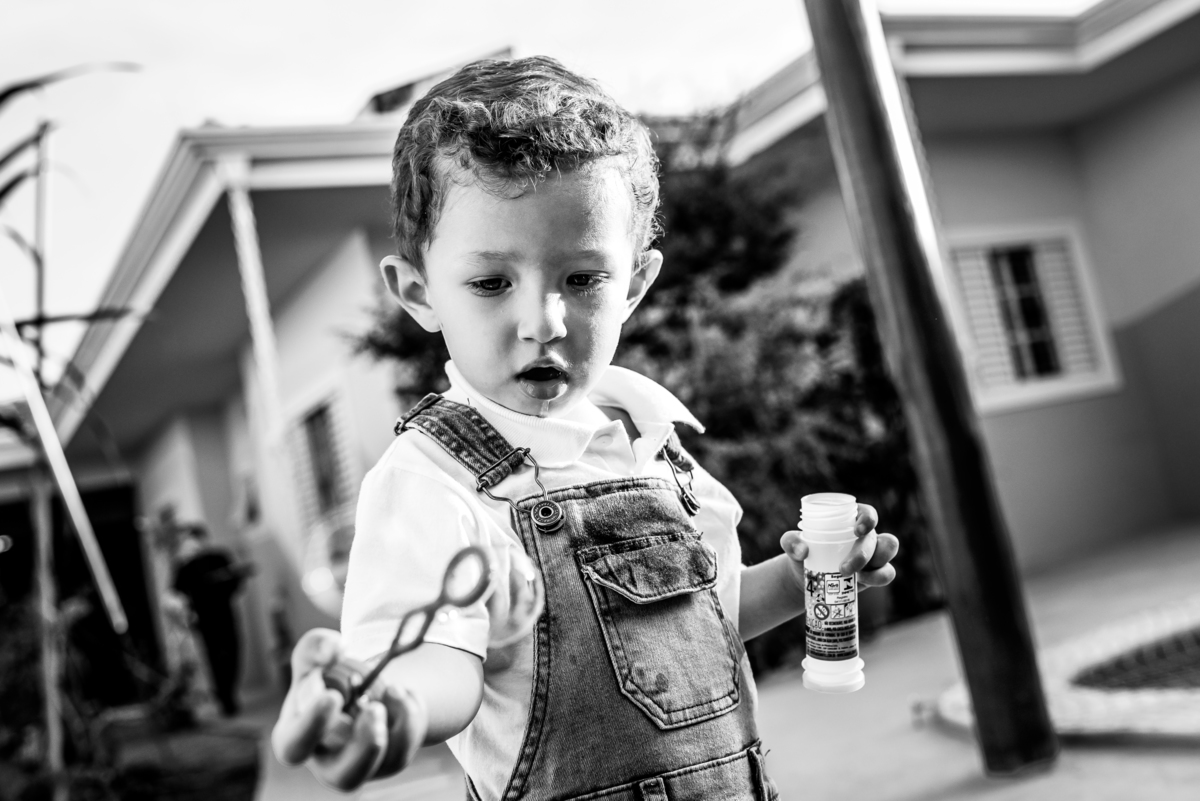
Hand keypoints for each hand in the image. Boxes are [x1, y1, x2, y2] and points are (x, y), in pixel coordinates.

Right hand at [271, 629, 426, 790]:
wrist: (360, 689)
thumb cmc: (329, 676)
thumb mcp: (316, 655)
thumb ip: (316, 647)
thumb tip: (332, 650)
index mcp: (297, 737)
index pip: (296, 745)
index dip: (313, 725)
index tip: (332, 696)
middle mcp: (329, 761)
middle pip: (345, 777)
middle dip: (364, 745)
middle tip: (374, 709)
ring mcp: (364, 764)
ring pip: (385, 764)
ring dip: (396, 728)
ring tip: (394, 690)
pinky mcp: (391, 759)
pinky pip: (409, 745)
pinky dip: (410, 713)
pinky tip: (401, 691)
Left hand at [779, 503, 899, 589]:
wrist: (807, 577)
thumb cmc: (802, 551)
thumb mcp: (791, 543)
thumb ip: (791, 541)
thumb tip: (803, 550)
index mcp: (850, 519)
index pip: (868, 513)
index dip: (868, 519)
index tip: (857, 530)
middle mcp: (866, 534)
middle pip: (877, 537)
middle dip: (863, 553)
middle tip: (843, 568)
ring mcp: (874, 552)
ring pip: (888, 551)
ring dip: (876, 565)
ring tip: (855, 576)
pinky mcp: (876, 571)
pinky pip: (888, 572)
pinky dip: (878, 578)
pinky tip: (861, 581)